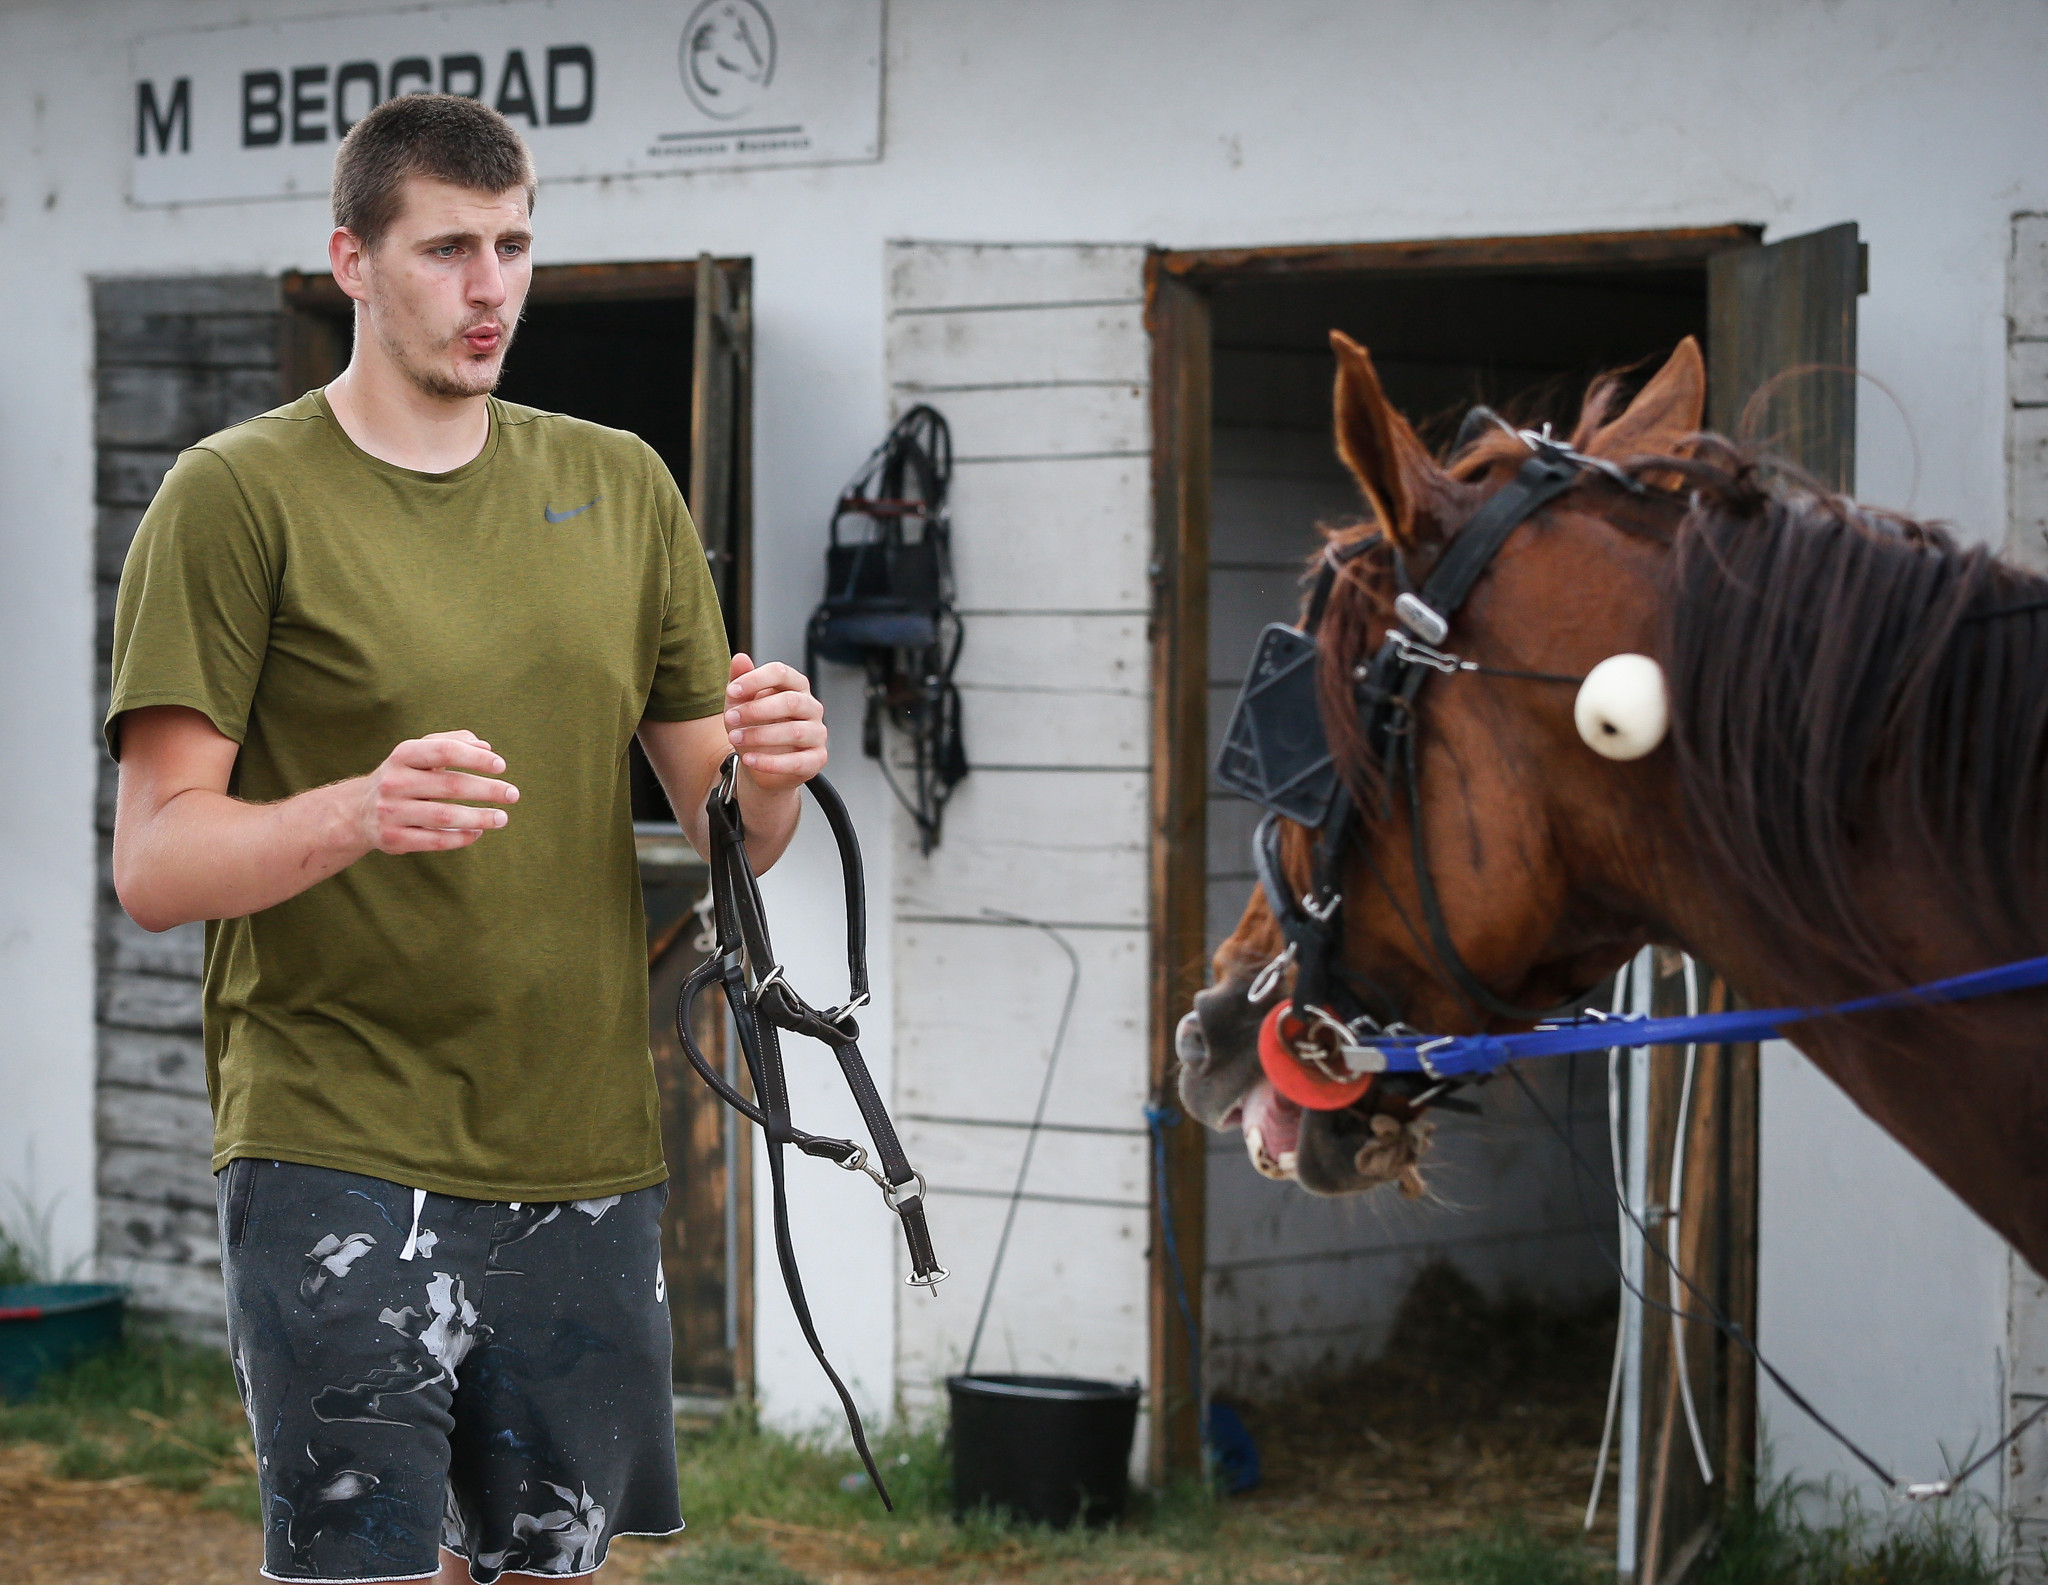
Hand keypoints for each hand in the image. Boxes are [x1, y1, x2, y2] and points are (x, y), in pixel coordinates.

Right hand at [351, 730, 519, 853]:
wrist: (359, 811)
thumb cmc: (404, 776)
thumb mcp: (420, 753)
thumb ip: (452, 742)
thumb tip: (486, 747)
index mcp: (403, 755)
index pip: (445, 751)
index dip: (476, 758)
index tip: (501, 766)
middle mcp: (394, 781)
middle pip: (450, 785)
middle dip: (487, 790)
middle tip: (513, 794)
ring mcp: (391, 812)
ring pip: (445, 816)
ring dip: (479, 818)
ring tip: (502, 818)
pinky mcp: (393, 839)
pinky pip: (435, 841)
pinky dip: (461, 837)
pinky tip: (477, 832)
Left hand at [724, 654, 827, 792]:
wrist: (761, 763)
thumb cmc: (754, 727)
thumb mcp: (740, 704)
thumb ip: (740, 681)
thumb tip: (740, 658)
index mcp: (796, 687)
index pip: (781, 673)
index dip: (756, 680)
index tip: (732, 691)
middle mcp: (811, 707)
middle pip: (791, 701)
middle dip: (757, 710)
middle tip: (731, 718)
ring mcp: (817, 734)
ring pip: (795, 732)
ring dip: (760, 735)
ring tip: (735, 739)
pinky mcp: (817, 759)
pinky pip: (797, 761)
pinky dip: (770, 762)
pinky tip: (750, 760)